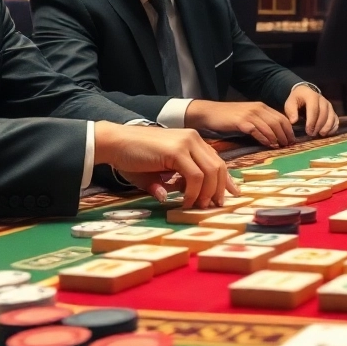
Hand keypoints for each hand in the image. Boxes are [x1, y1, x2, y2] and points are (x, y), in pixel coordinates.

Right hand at [94, 122, 237, 208]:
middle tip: (213, 206)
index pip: (217, 161)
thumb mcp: (159, 173)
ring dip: (206, 193)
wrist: (113, 143)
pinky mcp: (177, 151)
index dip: (227, 180)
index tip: (232, 195)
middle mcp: (193, 139)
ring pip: (211, 172)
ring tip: (197, 206)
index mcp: (192, 141)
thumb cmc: (133, 158)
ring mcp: (187, 143)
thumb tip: (182, 199)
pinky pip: (195, 176)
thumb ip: (175, 183)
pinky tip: (185, 201)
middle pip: (219, 167)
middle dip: (219, 190)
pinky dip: (193, 192)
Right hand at [185, 100, 293, 146]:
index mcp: (261, 107)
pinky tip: (268, 145)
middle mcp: (258, 108)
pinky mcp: (241, 122)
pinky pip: (257, 130)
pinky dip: (264, 138)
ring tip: (280, 147)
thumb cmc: (229, 117)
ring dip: (277, 138)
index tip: (292, 140)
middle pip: (278, 122)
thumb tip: (274, 134)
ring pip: (270, 126)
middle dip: (285, 135)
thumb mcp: (248, 116)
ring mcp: (249, 114)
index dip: (289, 129)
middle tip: (288, 146)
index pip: (282, 117)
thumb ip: (261, 121)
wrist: (210, 113)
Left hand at [285, 84, 338, 136]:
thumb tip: (294, 121)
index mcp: (311, 96)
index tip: (308, 131)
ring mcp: (329, 105)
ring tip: (320, 134)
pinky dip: (333, 128)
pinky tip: (327, 133)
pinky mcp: (332, 111)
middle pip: (324, 114)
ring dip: (327, 127)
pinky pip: (336, 120)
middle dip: (318, 126)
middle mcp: (322, 100)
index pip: (314, 109)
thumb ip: (291, 111)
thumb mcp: (290, 103)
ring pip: (331, 117)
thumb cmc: (297, 100)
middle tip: (312, 134)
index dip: (311, 121)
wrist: (305, 94)